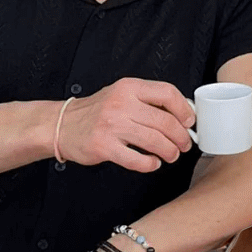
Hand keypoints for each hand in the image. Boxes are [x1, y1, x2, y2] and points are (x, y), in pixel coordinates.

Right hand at [57, 79, 195, 172]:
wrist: (62, 125)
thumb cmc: (98, 111)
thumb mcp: (122, 94)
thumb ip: (148, 101)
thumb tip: (183, 113)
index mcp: (129, 88)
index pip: (167, 93)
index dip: (184, 109)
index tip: (189, 121)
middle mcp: (121, 104)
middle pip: (165, 122)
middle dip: (181, 137)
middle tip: (184, 144)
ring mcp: (111, 126)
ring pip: (155, 141)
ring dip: (170, 152)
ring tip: (172, 155)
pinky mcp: (104, 147)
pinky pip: (137, 160)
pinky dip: (150, 164)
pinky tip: (152, 163)